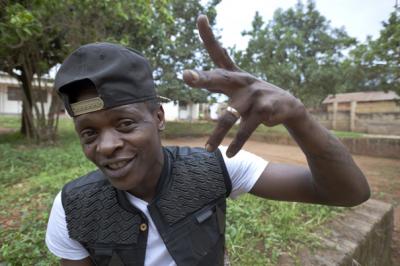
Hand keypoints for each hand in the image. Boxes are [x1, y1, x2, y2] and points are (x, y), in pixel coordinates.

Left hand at [183, 15, 305, 156]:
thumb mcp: (240, 88)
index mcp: (235, 75)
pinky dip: (237, 143)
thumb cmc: (257, 98)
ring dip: (218, 134)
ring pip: (229, 115)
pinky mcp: (263, 110)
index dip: (209, 36)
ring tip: (208, 149)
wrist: (290, 108)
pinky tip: (231, 154)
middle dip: (203, 78)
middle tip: (186, 76)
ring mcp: (254, 95)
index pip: (219, 53)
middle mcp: (243, 81)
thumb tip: (198, 71)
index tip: (200, 17)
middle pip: (219, 78)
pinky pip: (245, 129)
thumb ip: (220, 80)